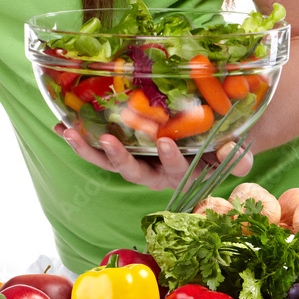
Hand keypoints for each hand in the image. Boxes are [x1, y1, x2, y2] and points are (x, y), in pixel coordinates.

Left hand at [53, 123, 252, 190]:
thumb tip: (234, 155)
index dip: (171, 158)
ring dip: (89, 149)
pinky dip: (79, 138)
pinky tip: (62, 125)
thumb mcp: (232, 150)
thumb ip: (236, 157)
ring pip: (109, 162)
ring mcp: (134, 161)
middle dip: (119, 158)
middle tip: (108, 141)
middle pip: (133, 171)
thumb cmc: (219, 144)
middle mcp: (153, 172)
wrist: (205, 137)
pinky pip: (97, 148)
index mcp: (181, 172)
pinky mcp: (120, 148)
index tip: (167, 142)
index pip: (176, 168)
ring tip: (71, 133)